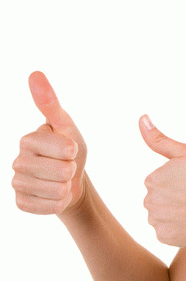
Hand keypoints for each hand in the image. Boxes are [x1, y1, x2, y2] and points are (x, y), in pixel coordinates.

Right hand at [12, 72, 87, 215]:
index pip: (64, 148)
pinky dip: (59, 203)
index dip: (74, 151)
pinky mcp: (21, 203)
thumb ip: (50, 103)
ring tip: (62, 180)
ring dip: (67, 187)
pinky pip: (49, 207)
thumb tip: (34, 73)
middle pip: (62, 171)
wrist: (70, 180)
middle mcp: (17, 160)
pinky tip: (56, 195)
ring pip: (56, 191)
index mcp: (29, 139)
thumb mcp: (66, 125)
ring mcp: (17, 183)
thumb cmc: (70, 149)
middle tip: (67, 167)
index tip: (69, 149)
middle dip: (72, 170)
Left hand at [139, 115, 185, 246]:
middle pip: (158, 198)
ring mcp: (156, 220)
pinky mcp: (164, 237)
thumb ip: (160, 140)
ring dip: (176, 213)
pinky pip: (167, 231)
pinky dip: (179, 228)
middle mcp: (149, 200)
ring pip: (162, 215)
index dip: (178, 181)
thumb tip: (141, 117)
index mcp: (153, 179)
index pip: (159, 181)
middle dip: (174, 197)